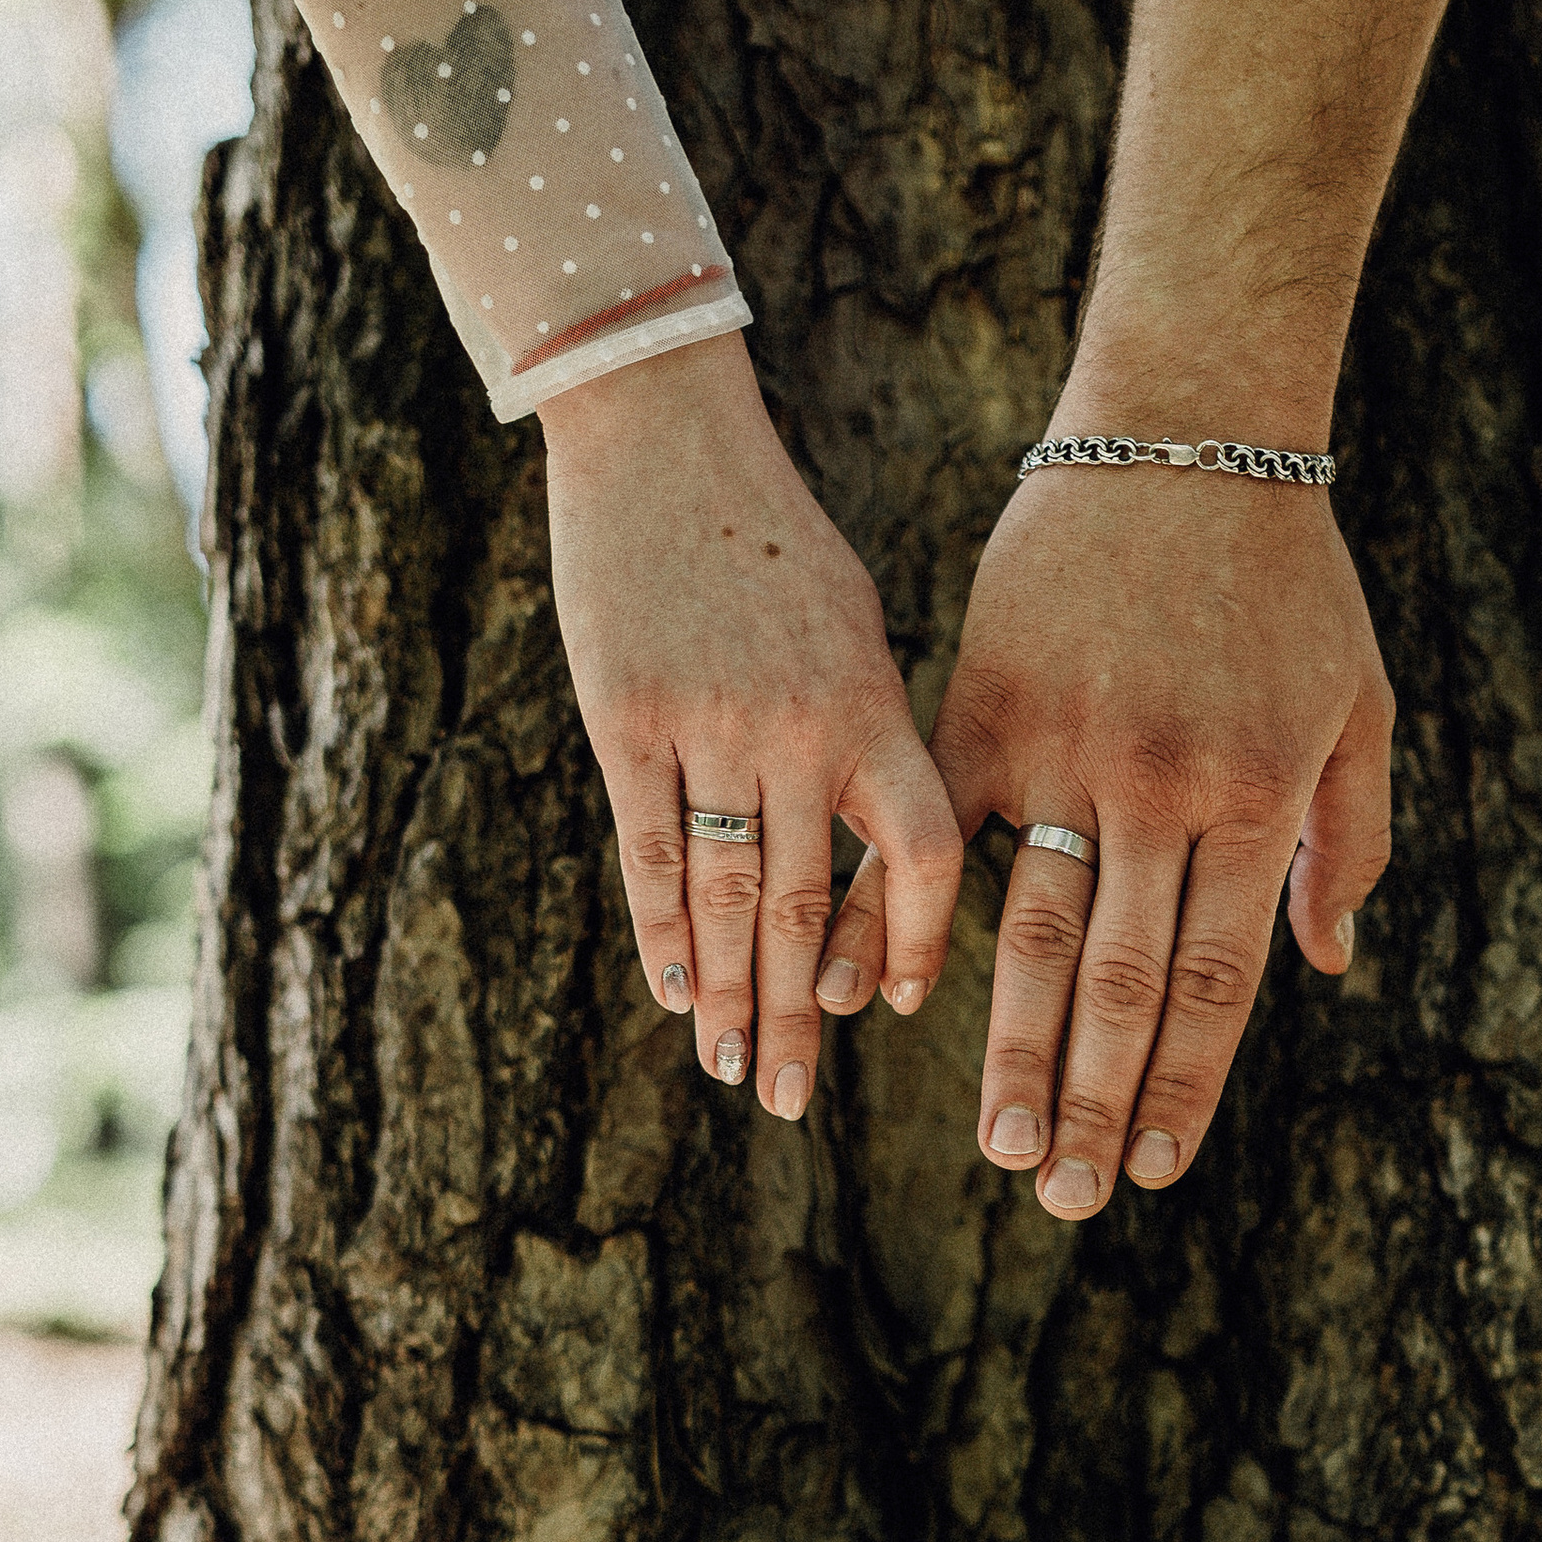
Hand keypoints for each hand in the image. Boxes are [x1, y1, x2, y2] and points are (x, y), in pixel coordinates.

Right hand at [541, 333, 959, 1116]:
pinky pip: (651, 850)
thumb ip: (866, 743)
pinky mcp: (627, 720)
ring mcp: (709, 727)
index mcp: (872, 706)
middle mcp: (798, 728)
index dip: (909, 943)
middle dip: (799, 1016)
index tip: (891, 1009)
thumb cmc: (773, 542)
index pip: (914, 857)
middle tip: (790, 1102)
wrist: (665, 439)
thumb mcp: (853, 631)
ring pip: (726, 897)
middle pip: (806, 906)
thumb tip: (871, 863)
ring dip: (727, 997)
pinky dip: (662, 931)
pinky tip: (672, 993)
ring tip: (730, 1070)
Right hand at [823, 447, 1391, 1213]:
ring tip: (997, 1145)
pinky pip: (933, 838)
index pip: (1215, 983)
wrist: (1188, 428)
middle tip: (1061, 1199)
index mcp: (1252, 800)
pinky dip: (897, 925)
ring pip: (1029, 935)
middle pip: (1117, 984)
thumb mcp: (1356, 706)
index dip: (1179, 1087)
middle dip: (1089, 1104)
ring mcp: (1061, 749)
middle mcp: (1157, 789)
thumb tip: (1328, 966)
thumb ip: (1344, 841)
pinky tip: (865, 1004)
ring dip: (1008, 1052)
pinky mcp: (982, 706)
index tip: (1148, 1171)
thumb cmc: (1289, 577)